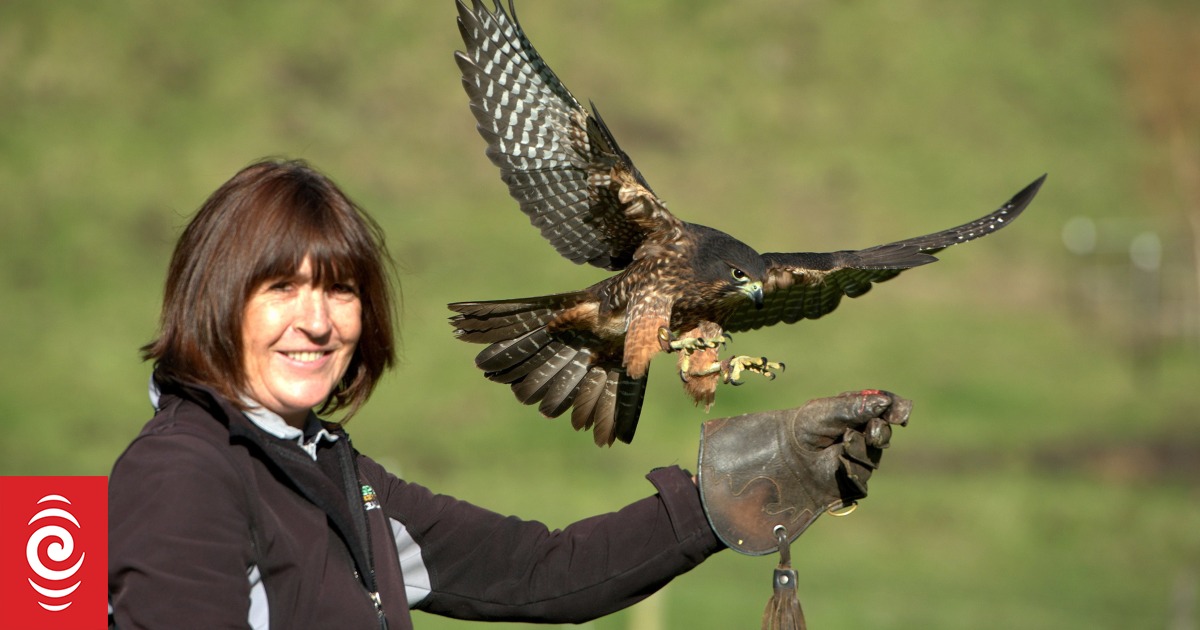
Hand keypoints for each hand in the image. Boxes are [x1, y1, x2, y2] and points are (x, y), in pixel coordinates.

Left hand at [697, 390, 909, 554]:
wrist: (780, 458)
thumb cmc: (800, 428)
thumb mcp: (825, 411)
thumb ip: (856, 407)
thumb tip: (887, 402)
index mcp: (857, 415)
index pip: (886, 409)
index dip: (896, 410)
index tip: (901, 412)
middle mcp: (862, 437)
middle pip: (885, 434)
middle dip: (880, 431)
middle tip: (872, 429)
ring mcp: (858, 461)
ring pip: (874, 458)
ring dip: (860, 450)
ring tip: (841, 444)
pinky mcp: (851, 484)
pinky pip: (862, 480)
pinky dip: (851, 470)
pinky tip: (836, 464)